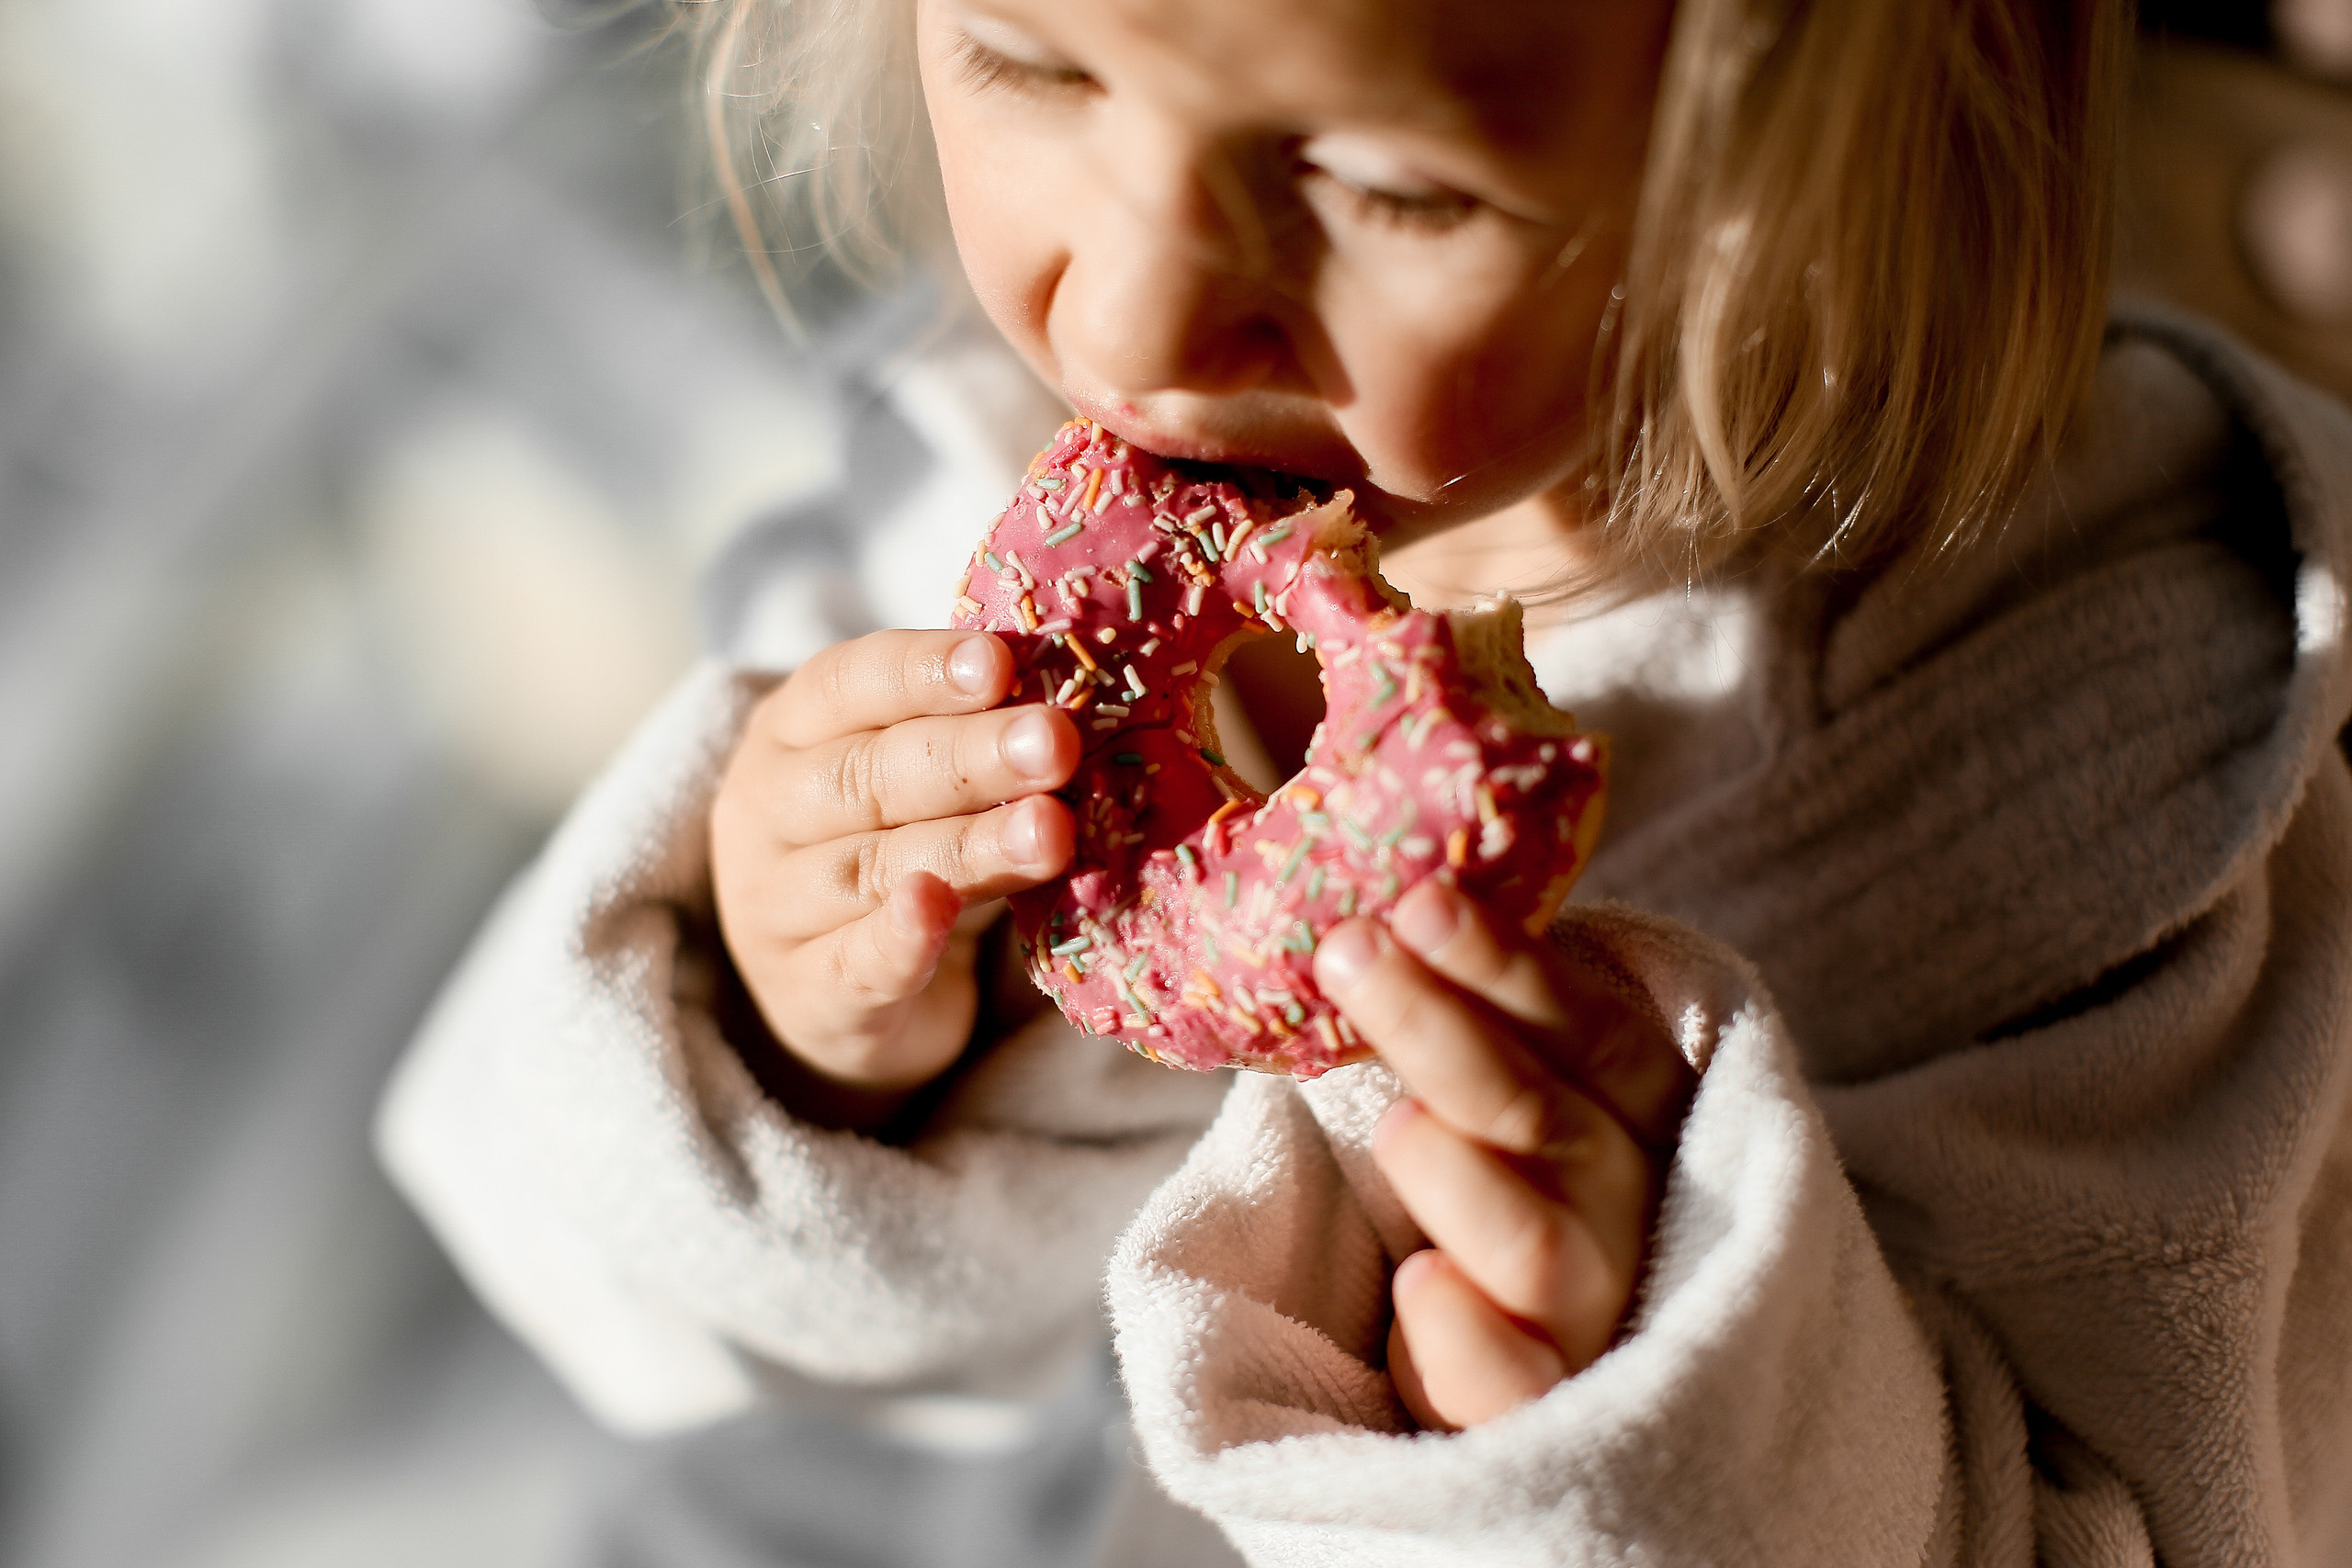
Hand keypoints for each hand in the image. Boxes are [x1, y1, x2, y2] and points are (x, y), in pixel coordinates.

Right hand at [711, 629, 1078, 1130]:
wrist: (832, 991)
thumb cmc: (892, 845)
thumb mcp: (913, 779)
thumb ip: (970, 732)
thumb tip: (1075, 690)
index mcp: (789, 731)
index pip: (846, 683)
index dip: (923, 671)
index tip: (1000, 661)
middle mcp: (765, 811)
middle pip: (868, 775)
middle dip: (971, 756)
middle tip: (1056, 742)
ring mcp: (773, 907)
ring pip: (873, 867)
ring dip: (967, 847)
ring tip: (1051, 831)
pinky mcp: (805, 994)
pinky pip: (853, 964)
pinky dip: (899, 938)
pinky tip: (936, 909)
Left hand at [1312, 881, 1695, 1430]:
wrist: (1533, 1401)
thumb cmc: (1503, 1216)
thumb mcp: (1507, 1118)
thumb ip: (1481, 1036)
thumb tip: (1378, 922)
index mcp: (1645, 1129)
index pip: (1598, 1036)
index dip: (1512, 968)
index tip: (1419, 899)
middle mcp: (1636, 1222)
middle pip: (1552, 1120)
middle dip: (1445, 1030)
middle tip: (1350, 953)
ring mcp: (1593, 1328)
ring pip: (1538, 1242)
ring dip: (1455, 1174)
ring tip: (1390, 1125)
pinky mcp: (1534, 1419)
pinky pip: (1508, 1381)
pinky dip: (1461, 1330)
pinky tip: (1417, 1282)